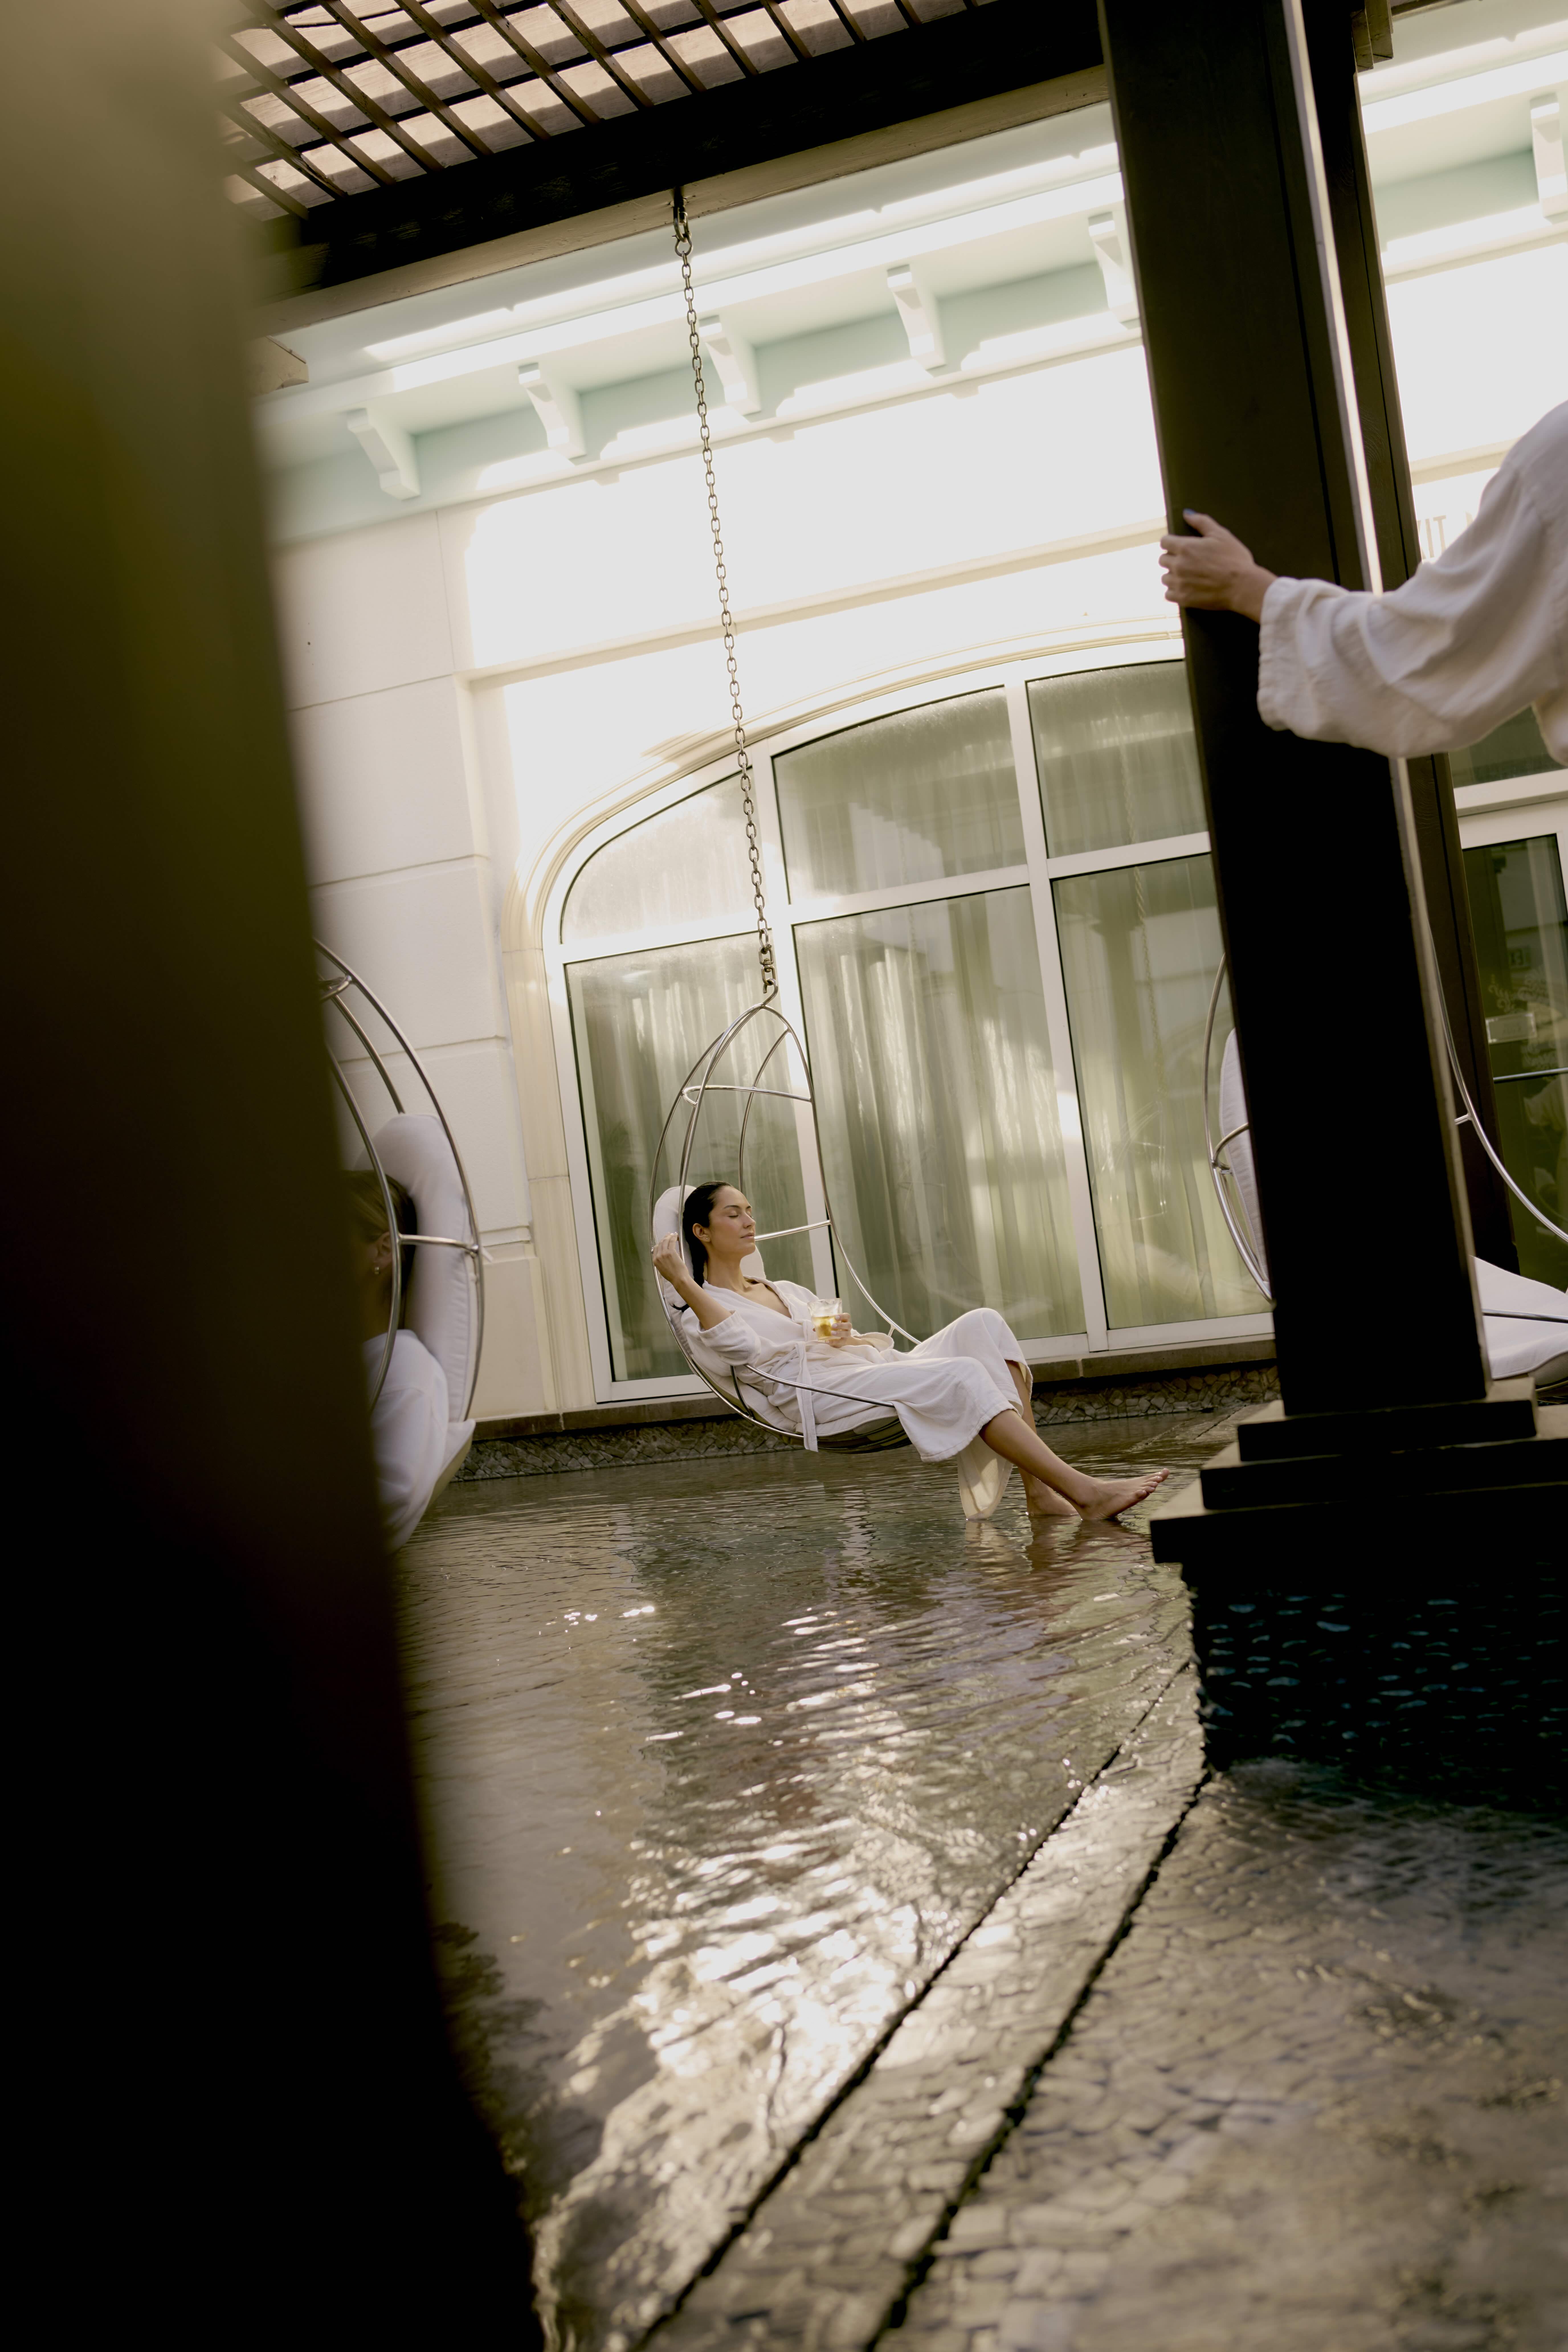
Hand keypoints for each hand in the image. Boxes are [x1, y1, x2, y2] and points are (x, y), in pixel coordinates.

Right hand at [652, 1233, 689, 1287]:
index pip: (655, 1248)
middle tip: (668, 1235)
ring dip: (669, 1236)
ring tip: (672, 1234)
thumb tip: (662, 1256)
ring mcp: (664, 1253)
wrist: (678, 1278)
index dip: (660, 1243)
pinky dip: (673, 1237)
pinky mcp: (671, 1252)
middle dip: (664, 1238)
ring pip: (665, 1241)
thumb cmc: (672, 1275)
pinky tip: (675, 1235)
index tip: (663, 1240)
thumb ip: (660, 1262)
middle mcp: (658, 1256)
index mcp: (655, 1260)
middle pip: (660, 1243)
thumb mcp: (662, 1269)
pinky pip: (671, 1241)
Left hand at [823, 1313, 853, 1346]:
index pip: (847, 1316)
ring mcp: (847, 1334)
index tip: (835, 1317)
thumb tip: (814, 1328)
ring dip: (839, 1333)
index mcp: (844, 1321)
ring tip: (832, 1333)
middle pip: (848, 1325)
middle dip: (841, 1325)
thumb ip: (823, 1326)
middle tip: (833, 1325)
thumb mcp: (830, 1326)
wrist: (841, 1339)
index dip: (842, 1316)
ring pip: (847, 1333)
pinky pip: (840, 1342)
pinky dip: (833, 1342)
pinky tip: (827, 1341)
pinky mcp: (844, 1341)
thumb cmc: (835, 1329)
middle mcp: (847, 1327)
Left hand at [1159, 511, 1276, 621]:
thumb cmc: (1234, 559)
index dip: (1171, 542)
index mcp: (1185, 547)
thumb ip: (1202, 522)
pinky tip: (1186, 588)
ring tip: (1188, 576)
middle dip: (1173, 558)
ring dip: (1173, 575)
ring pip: (1165, 578)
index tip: (1178, 546)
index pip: (1164, 542)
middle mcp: (1179, 565)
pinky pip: (1168, 594)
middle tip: (1187, 561)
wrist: (1242, 586)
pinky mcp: (1183, 598)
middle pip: (1163, 560)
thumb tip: (1187, 513)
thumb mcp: (1221, 534)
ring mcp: (1179, 583)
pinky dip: (1175, 591)